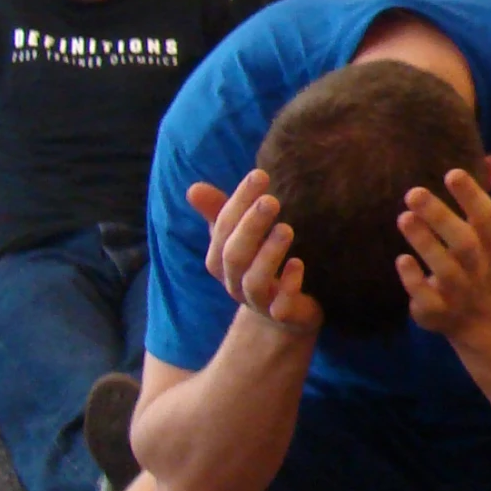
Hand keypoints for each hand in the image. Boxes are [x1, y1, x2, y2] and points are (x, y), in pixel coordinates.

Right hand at [185, 169, 321, 336]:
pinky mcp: (283, 315)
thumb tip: (193, 189)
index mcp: (221, 260)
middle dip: (251, 226)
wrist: (284, 313)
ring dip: (269, 254)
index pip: (223, 228)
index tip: (260, 175)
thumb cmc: (260, 264)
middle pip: (235, 254)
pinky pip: (280, 305)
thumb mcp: (241, 237)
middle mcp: (234, 282)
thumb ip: (222, 214)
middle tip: (272, 200)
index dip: (239, 202)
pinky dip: (288, 284)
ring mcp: (258, 301)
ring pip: (254, 280)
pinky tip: (298, 264)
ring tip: (286, 229)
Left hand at [396, 154, 490, 339]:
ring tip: (403, 218)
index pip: (488, 218)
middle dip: (441, 218)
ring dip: (425, 243)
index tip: (452, 173)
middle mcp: (478, 267)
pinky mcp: (436, 310)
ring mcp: (458, 291)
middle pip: (465, 243)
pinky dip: (414, 280)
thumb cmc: (486, 261)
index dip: (472, 197)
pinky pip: (426, 298)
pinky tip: (401, 259)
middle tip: (413, 192)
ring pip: (444, 269)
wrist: (482, 320)